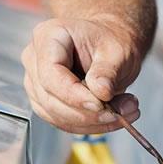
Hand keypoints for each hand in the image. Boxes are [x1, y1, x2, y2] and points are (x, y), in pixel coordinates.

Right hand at [21, 17, 143, 132]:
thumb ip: (108, 71)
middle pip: (52, 99)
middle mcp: (35, 60)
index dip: (74, 95)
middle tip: (122, 113)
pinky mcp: (46, 103)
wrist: (110, 47)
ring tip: (127, 112)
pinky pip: (65, 122)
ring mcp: (37, 83)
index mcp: (49, 37)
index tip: (101, 105)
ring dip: (93, 122)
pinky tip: (114, 119)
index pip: (50, 74)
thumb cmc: (111, 41)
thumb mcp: (117, 50)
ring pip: (58, 116)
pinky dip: (91, 126)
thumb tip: (101, 93)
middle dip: (88, 113)